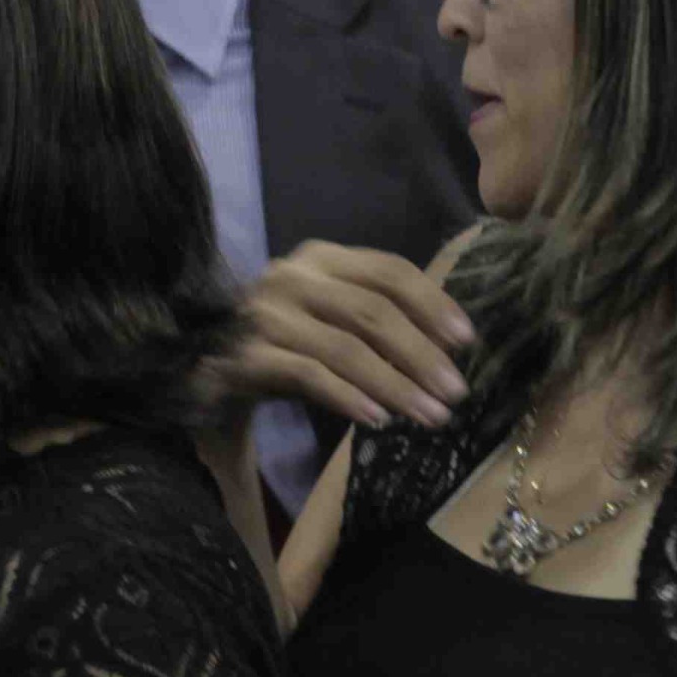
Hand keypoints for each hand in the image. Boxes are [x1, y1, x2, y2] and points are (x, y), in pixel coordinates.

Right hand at [203, 242, 474, 430]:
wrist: (208, 367)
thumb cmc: (289, 342)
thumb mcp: (335, 319)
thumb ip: (382, 319)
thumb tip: (451, 349)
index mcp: (323, 257)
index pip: (390, 271)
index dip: (433, 304)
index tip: (468, 341)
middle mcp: (291, 276)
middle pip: (373, 312)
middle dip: (422, 355)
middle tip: (456, 393)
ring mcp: (264, 314)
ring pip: (346, 348)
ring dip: (396, 385)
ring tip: (430, 415)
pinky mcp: (245, 354)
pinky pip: (309, 375)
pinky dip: (350, 397)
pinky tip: (380, 419)